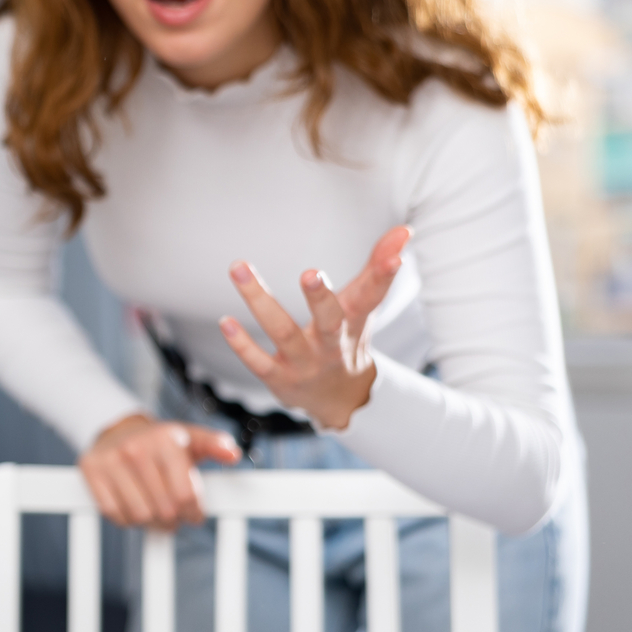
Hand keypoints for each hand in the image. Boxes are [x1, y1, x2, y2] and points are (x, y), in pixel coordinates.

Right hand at [79, 413, 240, 527]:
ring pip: (139, 515)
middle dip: (174, 520)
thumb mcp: (191, 438)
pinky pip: (113, 513)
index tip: (195, 515)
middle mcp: (136, 447)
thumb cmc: (161, 441)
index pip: (185, 495)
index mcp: (165, 439)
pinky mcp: (91, 470)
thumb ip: (215, 445)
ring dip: (152, 523)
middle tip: (175, 517)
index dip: (194, 513)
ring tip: (157, 514)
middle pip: (164, 509)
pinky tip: (136, 510)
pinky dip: (128, 520)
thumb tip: (233, 455)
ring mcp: (111, 459)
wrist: (119, 429)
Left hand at [219, 225, 409, 430]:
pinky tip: (226, 322)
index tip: (396, 257)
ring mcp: (305, 364)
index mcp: (354, 323)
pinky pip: (259, 362)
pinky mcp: (279, 378)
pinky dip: (242, 344)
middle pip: (330, 322)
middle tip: (310, 273)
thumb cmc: (348, 341)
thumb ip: (377, 268)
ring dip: (260, 301)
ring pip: (284, 333)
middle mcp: (332, 345)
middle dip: (321, 299)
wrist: (341, 401)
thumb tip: (405, 230)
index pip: (371, 297)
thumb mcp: (363, 306)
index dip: (383, 276)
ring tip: (239, 268)